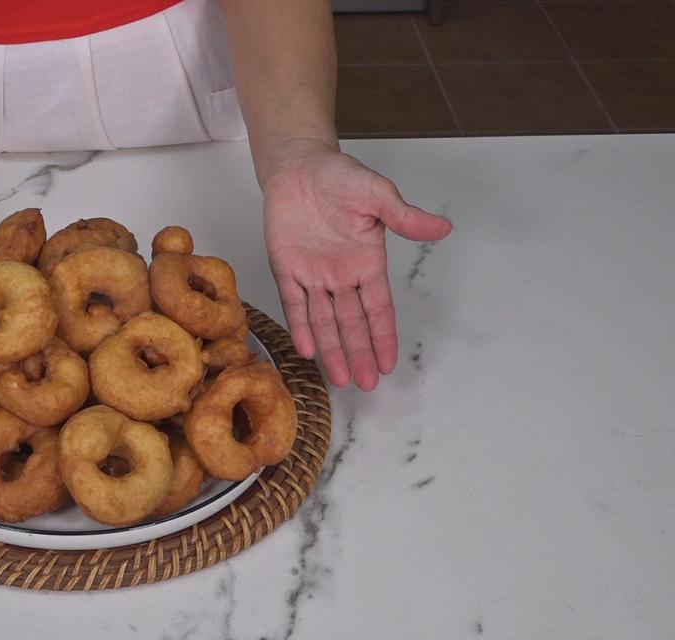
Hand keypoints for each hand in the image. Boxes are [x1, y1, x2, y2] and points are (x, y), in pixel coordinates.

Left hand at [262, 139, 451, 390]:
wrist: (299, 166)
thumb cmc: (340, 178)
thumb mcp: (378, 195)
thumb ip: (404, 217)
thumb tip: (442, 229)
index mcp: (366, 263)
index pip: (378, 308)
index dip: (383, 336)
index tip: (390, 364)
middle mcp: (341, 276)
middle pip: (352, 323)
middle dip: (360, 354)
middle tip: (368, 385)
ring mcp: (312, 275)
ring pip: (324, 321)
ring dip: (332, 350)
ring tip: (342, 379)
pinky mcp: (285, 268)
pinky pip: (293, 303)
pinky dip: (300, 326)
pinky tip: (306, 350)